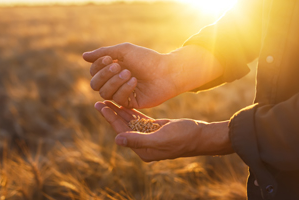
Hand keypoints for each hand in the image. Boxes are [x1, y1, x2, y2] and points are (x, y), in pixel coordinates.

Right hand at [84, 43, 178, 108]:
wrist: (166, 71)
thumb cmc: (146, 59)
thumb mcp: (124, 51)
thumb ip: (103, 53)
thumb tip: (84, 56)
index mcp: (112, 69)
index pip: (94, 72)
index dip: (98, 66)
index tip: (110, 58)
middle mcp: (115, 82)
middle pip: (95, 84)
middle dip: (104, 75)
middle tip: (118, 65)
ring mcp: (122, 93)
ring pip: (104, 93)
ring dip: (115, 81)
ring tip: (129, 73)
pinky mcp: (130, 103)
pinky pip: (118, 99)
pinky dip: (125, 88)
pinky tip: (135, 81)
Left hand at [94, 101, 232, 161]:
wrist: (200, 135)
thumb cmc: (183, 138)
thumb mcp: (161, 138)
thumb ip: (139, 139)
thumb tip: (117, 140)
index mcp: (143, 150)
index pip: (122, 132)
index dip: (110, 119)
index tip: (100, 106)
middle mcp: (143, 144)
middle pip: (123, 127)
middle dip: (111, 114)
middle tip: (98, 101)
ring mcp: (149, 136)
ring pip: (129, 122)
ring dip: (119, 111)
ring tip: (107, 101)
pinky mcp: (154, 128)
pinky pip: (139, 119)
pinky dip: (131, 111)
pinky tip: (123, 103)